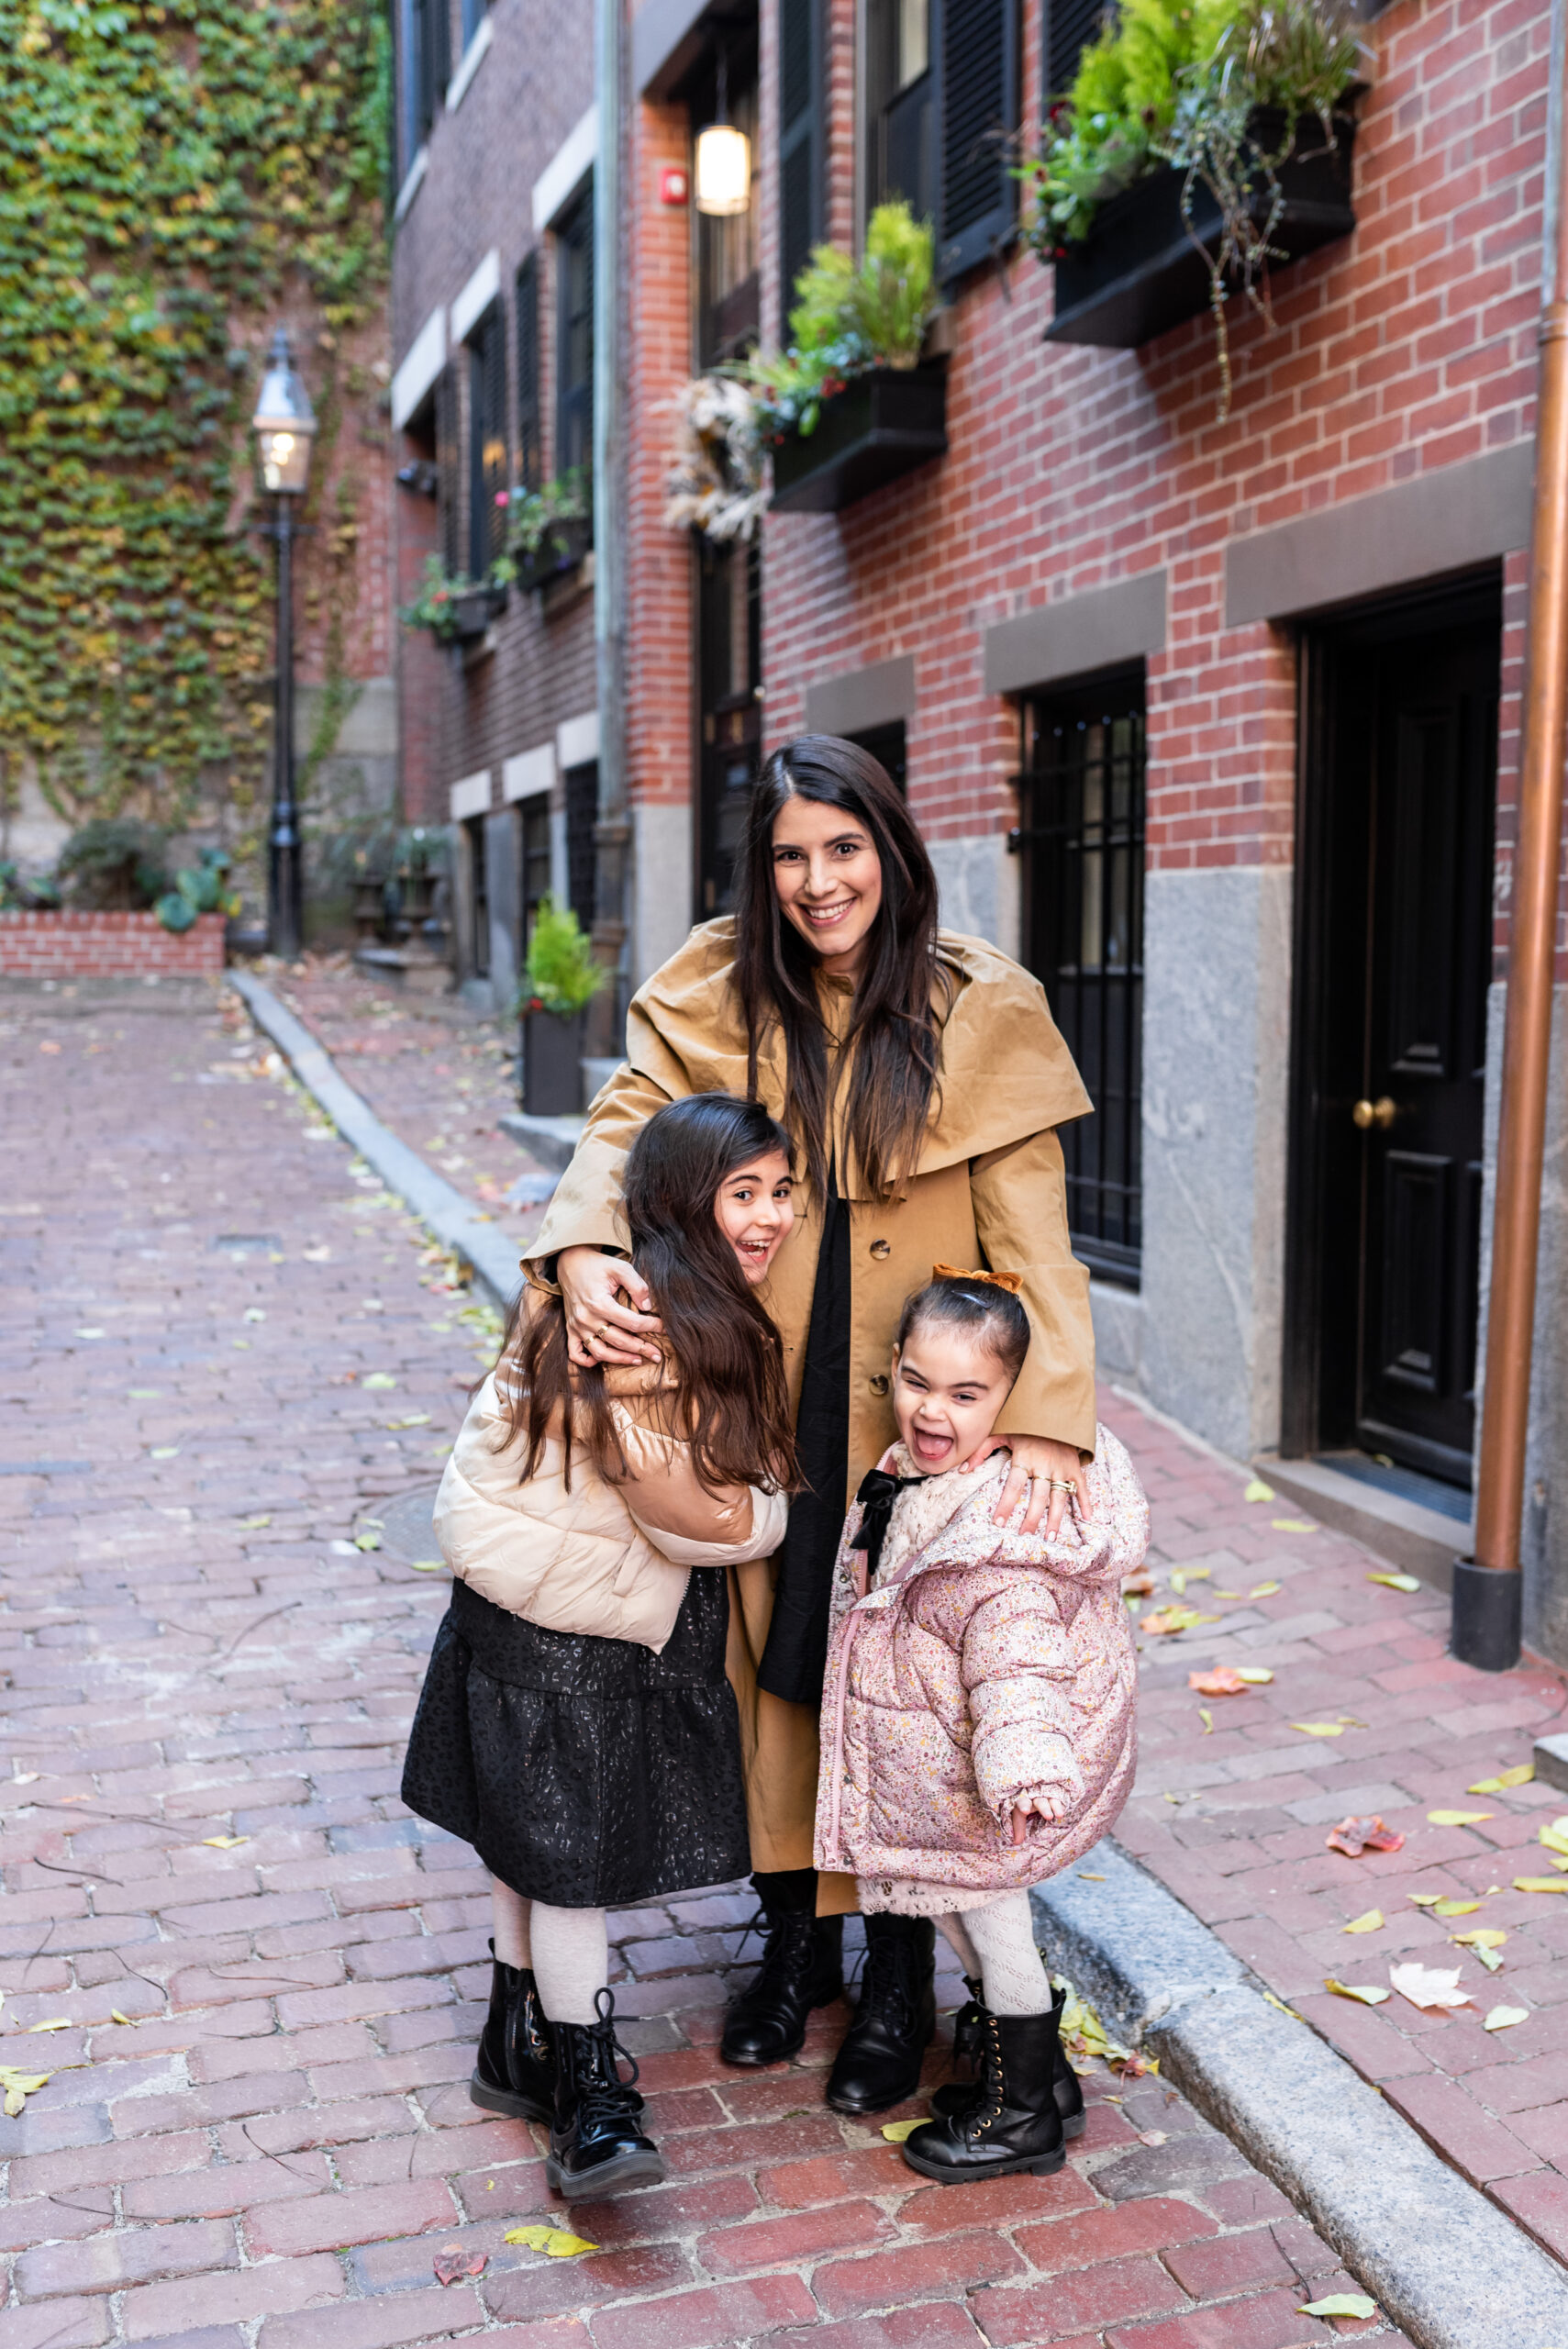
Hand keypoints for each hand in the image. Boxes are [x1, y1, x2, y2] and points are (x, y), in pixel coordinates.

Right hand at [557, 1245, 662, 1368]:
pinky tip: (602, 1360)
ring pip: (600, 1352)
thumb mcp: (620, 1267)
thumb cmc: (598, 1265)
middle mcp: (587, 1318)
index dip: (651, 1326)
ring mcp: (577, 1326)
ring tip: (638, 1360)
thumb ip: (637, 1285)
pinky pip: (575, 1354)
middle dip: (642, 1349)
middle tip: (657, 1354)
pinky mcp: (570, 1329)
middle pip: (619, 1341)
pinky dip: (587, 1361)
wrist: (571, 1263)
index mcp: (600, 1303)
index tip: (664, 1327)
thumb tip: (648, 1306)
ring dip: (620, 1359)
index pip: (632, 1322)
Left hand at [961, 1432, 1091, 1537]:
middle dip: (1031, 1518)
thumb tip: (961, 1470)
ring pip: (1059, 1497)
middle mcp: (1044, 1465)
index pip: (1013, 1486)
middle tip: (1025, 1537)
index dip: (1006, 1505)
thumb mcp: (1000, 1432)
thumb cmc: (1024, 1425)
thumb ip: (981, 1451)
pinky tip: (1087, 1519)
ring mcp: (1061, 1467)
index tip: (999, 1523)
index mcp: (1024, 1458)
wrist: (1054, 1409)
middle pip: (1037, 1497)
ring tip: (1051, 1538)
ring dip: (1056, 1518)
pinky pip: (1082, 1487)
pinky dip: (1086, 1502)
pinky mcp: (1075, 1467)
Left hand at [1009, 1789, 1072, 1843]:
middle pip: (1039, 1801)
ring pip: (1050, 1800)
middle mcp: (1034, 1796)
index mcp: (1023, 1800)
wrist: (1032, 1795)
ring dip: (1055, 1806)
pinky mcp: (1053, 1796)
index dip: (1024, 1806)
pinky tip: (1063, 1812)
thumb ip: (1018, 1826)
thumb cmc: (1024, 1808)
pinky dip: (1060, 1806)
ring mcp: (1045, 1795)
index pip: (1022, 1802)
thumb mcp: (1018, 1816)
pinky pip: (1058, 1800)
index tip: (1025, 1811)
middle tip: (1048, 1817)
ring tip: (1060, 1815)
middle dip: (1044, 1808)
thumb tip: (1017, 1842)